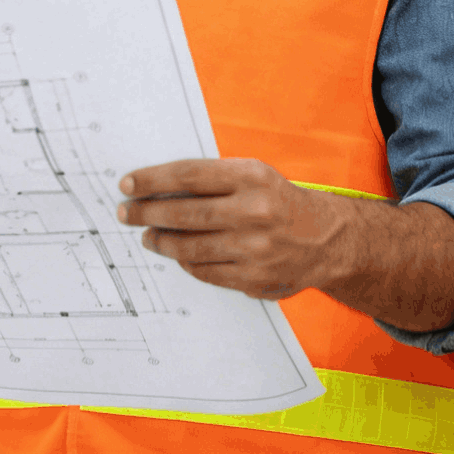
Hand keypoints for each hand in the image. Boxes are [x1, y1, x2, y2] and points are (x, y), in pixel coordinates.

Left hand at [117, 158, 343, 300]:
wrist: (327, 239)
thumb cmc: (281, 201)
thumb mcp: (255, 175)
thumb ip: (215, 180)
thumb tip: (159, 187)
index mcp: (253, 176)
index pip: (189, 175)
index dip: (153, 180)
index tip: (128, 184)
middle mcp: (254, 211)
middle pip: (184, 213)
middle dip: (147, 213)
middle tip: (125, 213)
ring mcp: (254, 248)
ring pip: (190, 247)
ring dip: (161, 241)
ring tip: (147, 236)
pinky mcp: (253, 278)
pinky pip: (205, 272)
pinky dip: (186, 263)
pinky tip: (177, 255)